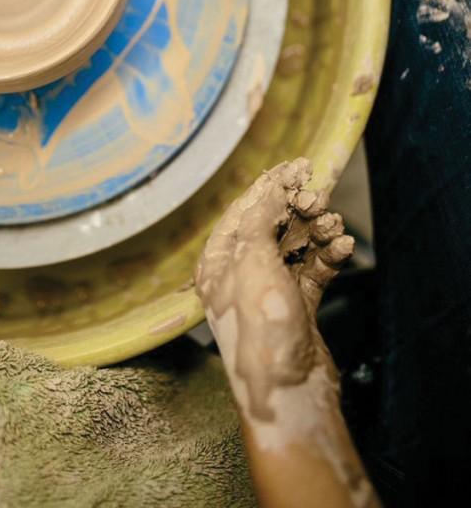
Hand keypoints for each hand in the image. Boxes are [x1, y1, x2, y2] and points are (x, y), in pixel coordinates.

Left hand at [195, 159, 353, 421]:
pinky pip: (313, 268)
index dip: (269, 184)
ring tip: (333, 227)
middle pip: (271, 224)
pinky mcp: (297, 305)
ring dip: (317, 230)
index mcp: (218, 262)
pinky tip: (342, 249)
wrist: (289, 394)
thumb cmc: (260, 330)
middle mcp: (240, 274)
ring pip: (296, 244)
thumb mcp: (253, 263)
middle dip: (297, 207)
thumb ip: (259, 220)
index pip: (242, 210)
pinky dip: (328, 256)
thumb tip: (269, 190)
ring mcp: (270, 290)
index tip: (297, 164)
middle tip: (317, 197)